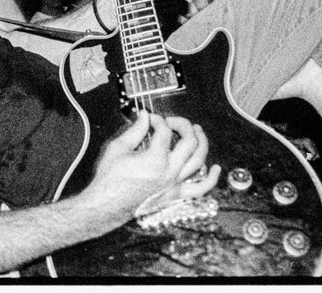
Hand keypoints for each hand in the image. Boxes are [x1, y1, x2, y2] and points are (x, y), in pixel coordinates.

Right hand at [81, 111, 219, 224]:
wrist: (106, 204)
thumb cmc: (109, 179)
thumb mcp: (118, 148)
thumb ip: (135, 130)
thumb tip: (145, 117)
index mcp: (155, 159)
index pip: (165, 131)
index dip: (158, 119)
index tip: (150, 118)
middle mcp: (169, 172)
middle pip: (189, 142)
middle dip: (183, 125)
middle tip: (173, 121)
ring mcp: (174, 185)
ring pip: (199, 161)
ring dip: (201, 143)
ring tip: (197, 131)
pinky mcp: (174, 195)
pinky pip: (200, 189)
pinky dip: (211, 179)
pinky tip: (215, 168)